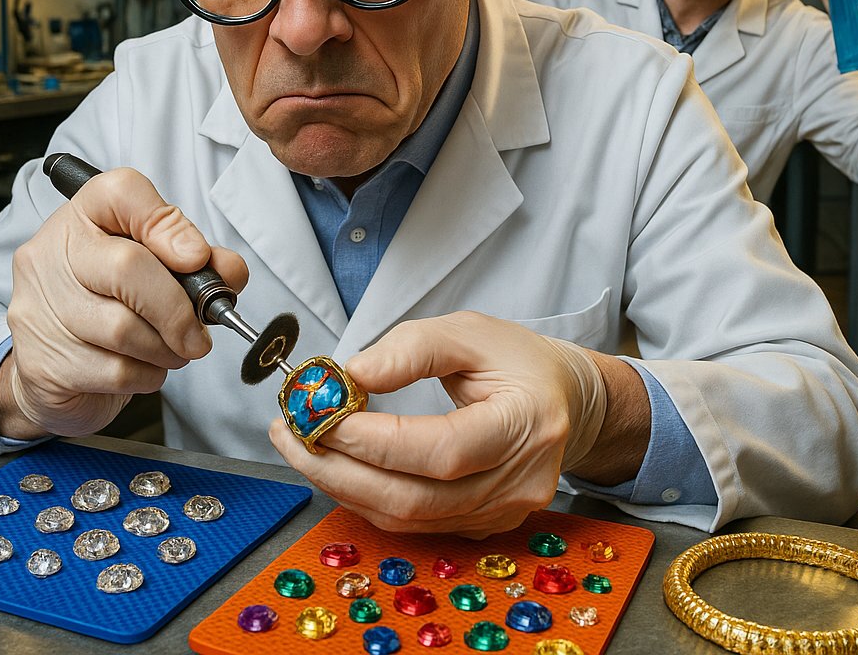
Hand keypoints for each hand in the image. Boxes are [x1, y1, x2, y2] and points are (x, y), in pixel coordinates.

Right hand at [0, 166, 248, 438]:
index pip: (122, 192)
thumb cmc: (116, 301)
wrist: (58, 364)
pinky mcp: (42, 363)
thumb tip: (229, 272)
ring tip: (173, 349)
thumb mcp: (159, 266)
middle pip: (127, 267)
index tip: (197, 258)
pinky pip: (115, 371)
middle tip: (199, 331)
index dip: (168, 225)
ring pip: (123, 329)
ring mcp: (41, 308)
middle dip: (178, 307)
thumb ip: (200, 261)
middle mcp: (53, 253)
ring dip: (167, 347)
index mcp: (86, 215)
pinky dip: (148, 374)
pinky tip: (145, 367)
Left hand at [269, 310, 605, 536]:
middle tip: (292, 434)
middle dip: (341, 469)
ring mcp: (503, 512)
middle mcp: (520, 481)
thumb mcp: (470, 331)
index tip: (322, 413)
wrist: (565, 399)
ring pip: (409, 518)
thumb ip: (412, 348)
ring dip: (344, 486)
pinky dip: (368, 497)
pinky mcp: (484, 525)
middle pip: (417, 498)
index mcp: (528, 423)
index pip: (442, 448)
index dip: (375, 439)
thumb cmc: (519, 360)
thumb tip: (352, 374)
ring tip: (302, 447)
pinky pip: (415, 522)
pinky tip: (338, 467)